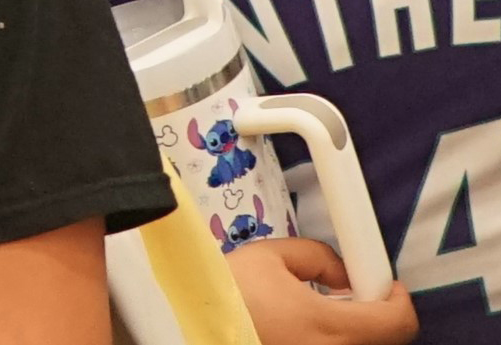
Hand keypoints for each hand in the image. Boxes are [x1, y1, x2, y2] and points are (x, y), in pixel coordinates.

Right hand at [227, 234, 417, 343]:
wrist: (194, 326)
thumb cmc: (228, 296)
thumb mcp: (269, 257)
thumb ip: (316, 257)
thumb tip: (339, 272)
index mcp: (333, 327)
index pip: (398, 321)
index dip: (397, 297)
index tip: (382, 282)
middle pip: (385, 338)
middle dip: (373, 311)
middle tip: (348, 293)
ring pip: (358, 344)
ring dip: (353, 326)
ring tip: (316, 311)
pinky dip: (330, 337)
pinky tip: (301, 327)